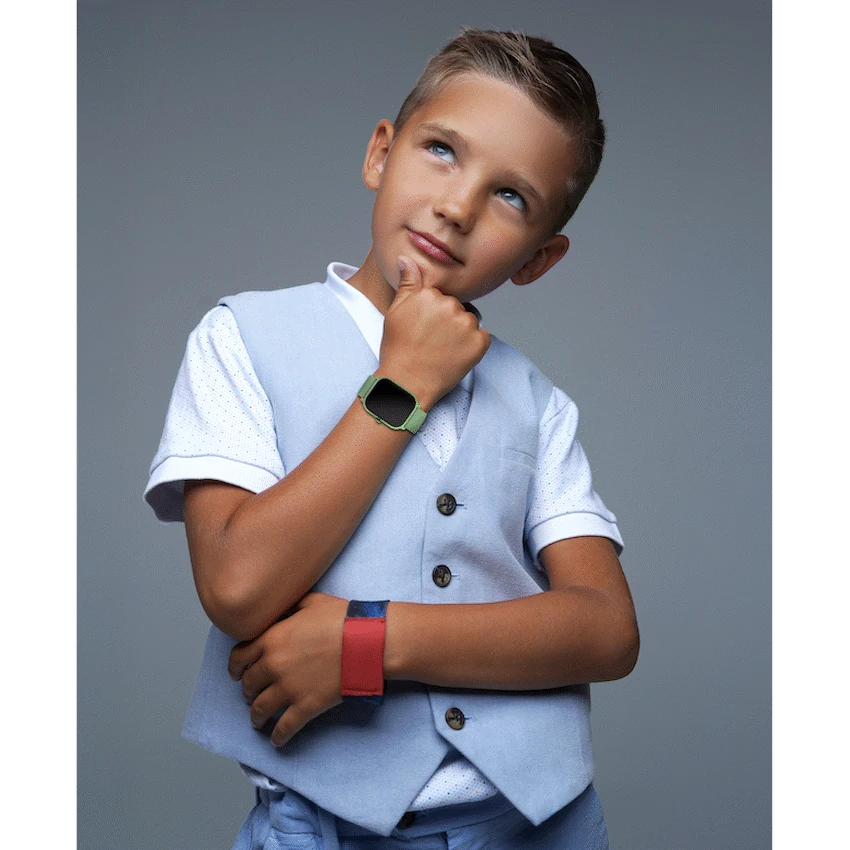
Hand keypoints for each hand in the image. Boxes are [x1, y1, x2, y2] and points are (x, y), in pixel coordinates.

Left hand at [228, 592, 348, 746]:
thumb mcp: (311, 602)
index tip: (236, 673)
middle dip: (247, 691)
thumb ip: (290, 606)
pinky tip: (277, 741)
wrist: (364, 642)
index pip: (239, 657)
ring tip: (257, 721)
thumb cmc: (342, 619)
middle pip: (248, 684)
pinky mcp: (305, 706)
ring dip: (256, 717)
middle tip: (250, 695)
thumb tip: (283, 608)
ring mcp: (288, 688)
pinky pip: (284, 728)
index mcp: (272, 639)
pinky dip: (277, 737)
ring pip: (260, 709)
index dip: (235, 667)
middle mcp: (273, 665)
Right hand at [379, 256, 489, 408]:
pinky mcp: (480, 343)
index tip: (424, 329)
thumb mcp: (396, 311)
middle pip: (457, 307)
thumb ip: (408, 283)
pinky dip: (473, 346)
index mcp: (431, 294)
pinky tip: (455, 356)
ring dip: (461, 333)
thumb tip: (407, 259)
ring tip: (442, 349)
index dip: (433, 314)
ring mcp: (467, 324)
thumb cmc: (398, 348)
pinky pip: (482, 337)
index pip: (441, 296)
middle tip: (431, 341)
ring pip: (469, 321)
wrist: (407, 383)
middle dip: (448, 321)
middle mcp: (451, 305)